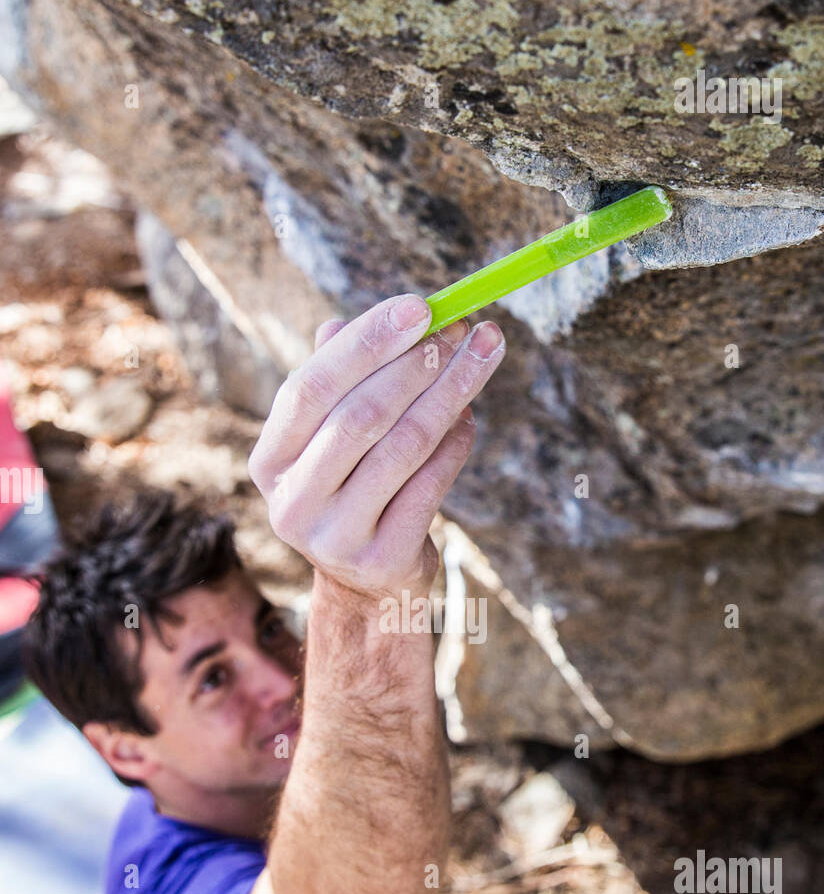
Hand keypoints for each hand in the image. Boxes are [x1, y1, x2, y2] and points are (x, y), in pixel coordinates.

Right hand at [248, 295, 505, 602]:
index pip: (311, 387)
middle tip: (464, 329)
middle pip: (359, 416)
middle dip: (419, 365)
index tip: (421, 307)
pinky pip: (430, 485)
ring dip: (450, 394)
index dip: (366, 343)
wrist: (367, 587)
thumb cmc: (353, 490)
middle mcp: (292, 501)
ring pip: (403, 447)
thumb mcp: (332, 440)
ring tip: (483, 357)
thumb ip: (340, 383)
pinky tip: (471, 415)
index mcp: (270, 460)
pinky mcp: (381, 559)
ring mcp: (334, 536)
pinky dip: (455, 443)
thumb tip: (358, 322)